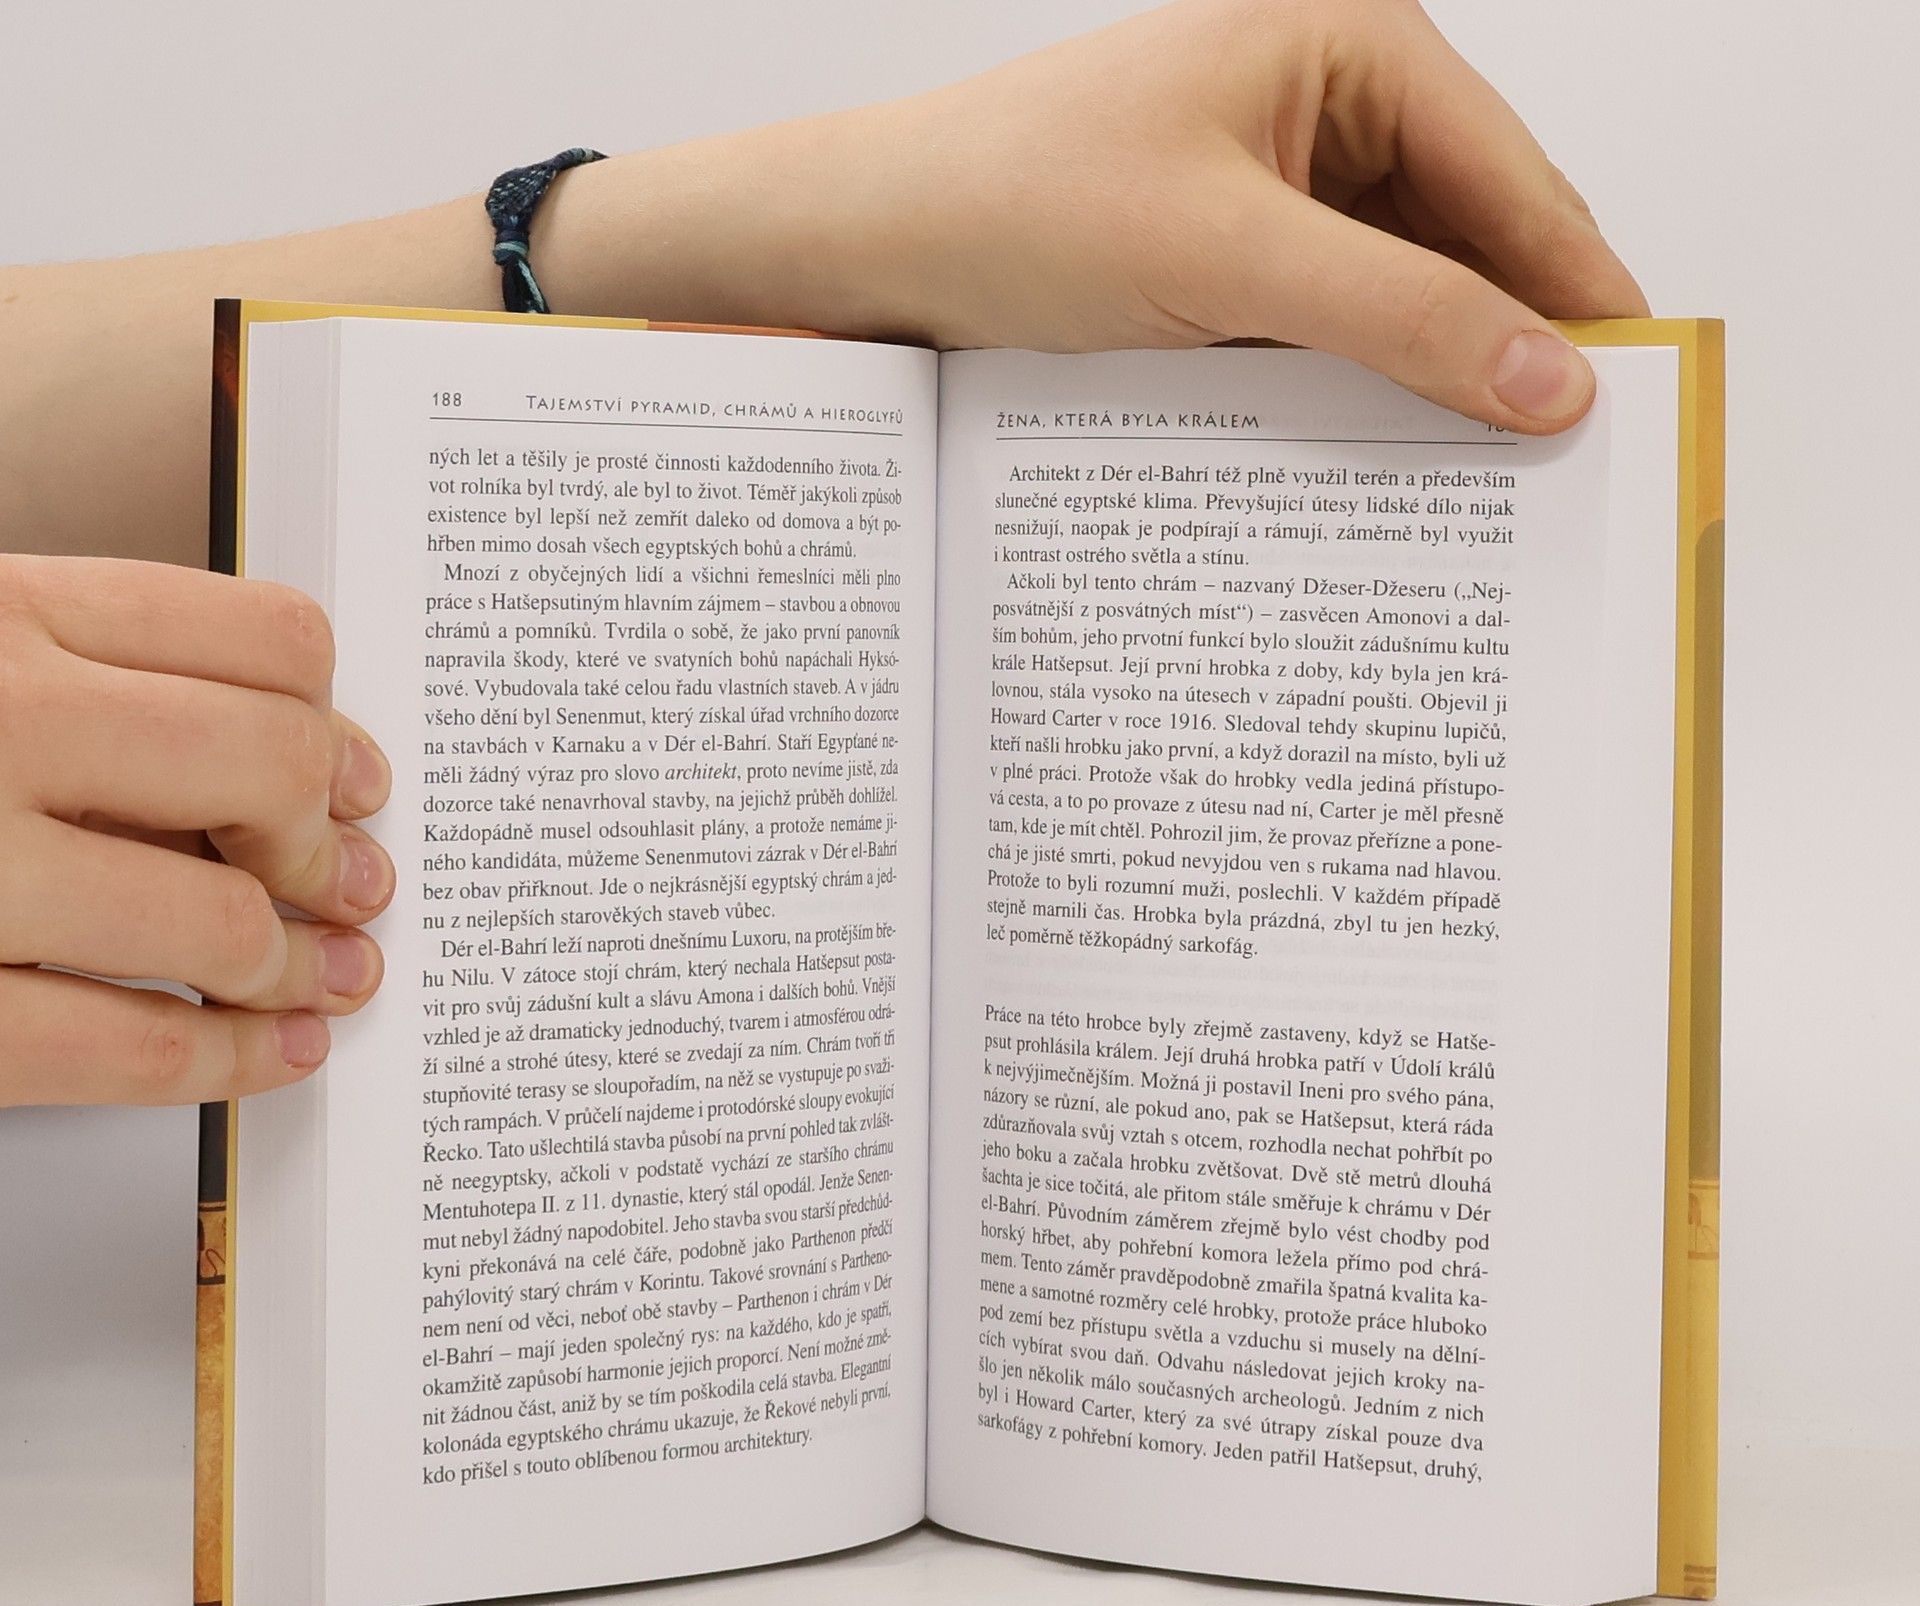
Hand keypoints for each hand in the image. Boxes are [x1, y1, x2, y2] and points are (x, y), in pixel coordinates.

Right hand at [0, 556, 392, 1106]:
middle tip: (354, 885)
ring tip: (327, 977)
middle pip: (269, 764)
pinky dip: (233, 1060)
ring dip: (299, 967)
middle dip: (329, 845)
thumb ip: (97, 690)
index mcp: (6, 617)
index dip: (335, 723)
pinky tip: (272, 1048)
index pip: (257, 639)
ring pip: (222, 921)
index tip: (354, 779)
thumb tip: (296, 767)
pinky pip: (139, 1050)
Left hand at [562, 0, 1643, 433]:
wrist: (874, 249)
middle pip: (1466, 244)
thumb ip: (1397, 316)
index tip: (1634, 399)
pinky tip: (1373, 469)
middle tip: (1564, 474)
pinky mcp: (1229, 265)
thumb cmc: (1019, 203)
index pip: (1514, 181)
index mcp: (1352, 48)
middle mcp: (1326, 108)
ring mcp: (1276, 191)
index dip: (1578, 292)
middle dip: (1505, 349)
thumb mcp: (1228, 260)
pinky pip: (1326, 333)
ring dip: (1426, 385)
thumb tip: (1547, 378)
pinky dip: (1352, 396)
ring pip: (1397, 299)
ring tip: (1477, 493)